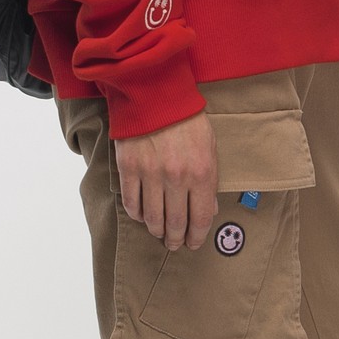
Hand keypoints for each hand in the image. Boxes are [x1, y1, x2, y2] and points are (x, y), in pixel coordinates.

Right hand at [115, 110, 217, 248]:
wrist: (155, 93)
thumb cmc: (186, 118)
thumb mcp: (209, 146)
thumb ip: (209, 179)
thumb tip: (209, 208)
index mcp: (202, 173)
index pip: (201, 217)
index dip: (197, 236)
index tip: (193, 243)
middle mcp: (177, 178)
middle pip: (176, 222)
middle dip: (176, 239)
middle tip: (175, 244)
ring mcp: (151, 175)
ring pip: (152, 217)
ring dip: (156, 230)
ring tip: (159, 233)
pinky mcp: (129, 168)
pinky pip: (131, 201)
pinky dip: (136, 213)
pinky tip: (141, 216)